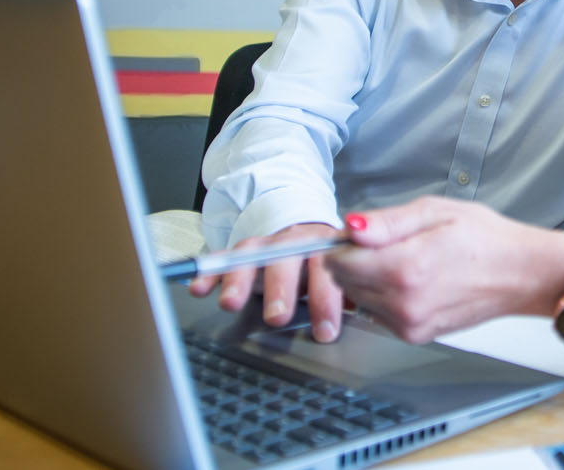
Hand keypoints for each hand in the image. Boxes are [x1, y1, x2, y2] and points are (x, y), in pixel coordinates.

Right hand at [187, 222, 344, 341]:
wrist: (314, 233)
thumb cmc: (335, 263)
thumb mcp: (353, 274)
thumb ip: (356, 290)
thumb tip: (364, 316)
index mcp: (328, 247)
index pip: (329, 270)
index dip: (325, 300)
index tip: (325, 331)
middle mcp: (296, 241)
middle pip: (288, 260)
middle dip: (281, 289)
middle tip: (277, 317)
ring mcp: (269, 244)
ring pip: (252, 255)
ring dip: (240, 279)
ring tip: (230, 303)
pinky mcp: (246, 250)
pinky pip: (225, 258)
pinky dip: (210, 271)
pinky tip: (198, 287)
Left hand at [325, 197, 563, 344]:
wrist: (521, 274)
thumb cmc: (485, 239)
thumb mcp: (435, 212)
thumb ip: (387, 222)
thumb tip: (350, 227)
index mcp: (405, 268)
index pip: (338, 263)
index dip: (342, 244)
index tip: (357, 234)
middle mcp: (403, 303)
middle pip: (345, 284)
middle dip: (353, 262)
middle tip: (385, 243)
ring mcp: (409, 324)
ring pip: (360, 300)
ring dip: (369, 281)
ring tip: (404, 260)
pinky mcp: (416, 335)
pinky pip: (380, 314)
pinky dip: (385, 297)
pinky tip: (413, 280)